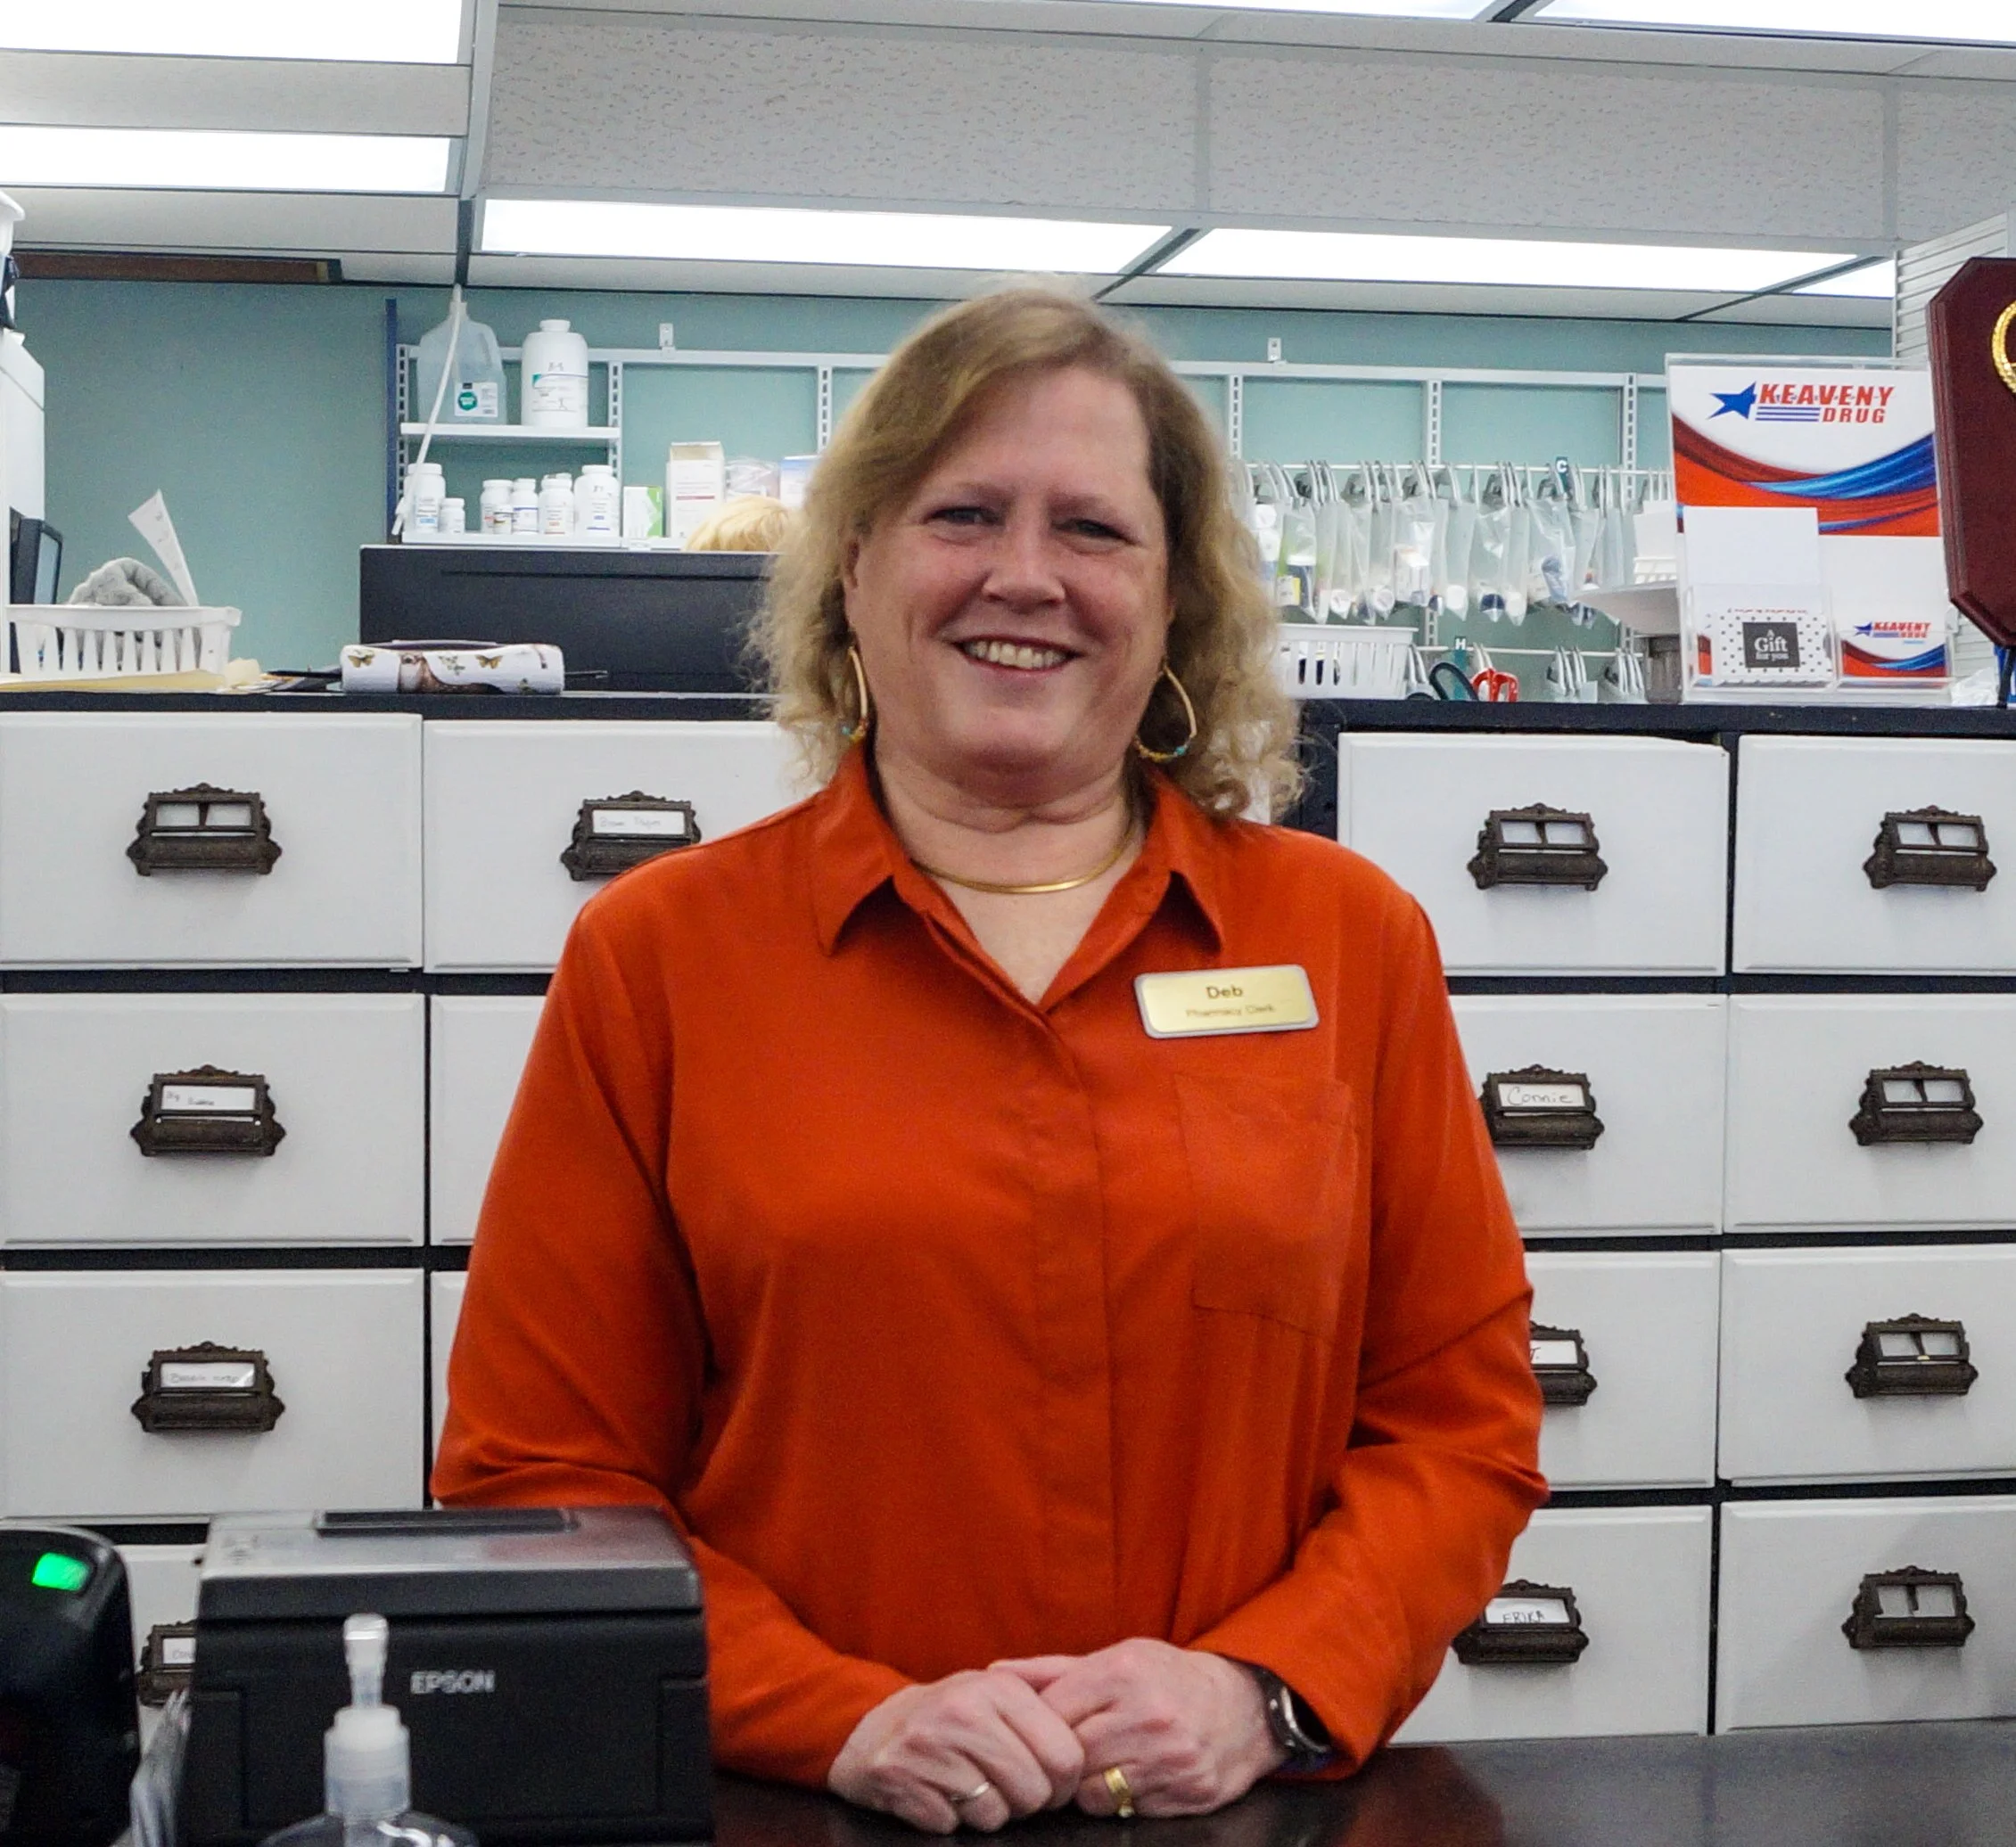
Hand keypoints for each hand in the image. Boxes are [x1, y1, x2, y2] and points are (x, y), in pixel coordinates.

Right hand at [827, 1669, 1086, 1833]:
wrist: (874, 1727)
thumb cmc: (953, 1714)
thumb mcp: (998, 1691)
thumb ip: (1046, 1706)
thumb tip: (1094, 1739)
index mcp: (1000, 1687)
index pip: (1065, 1756)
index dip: (1064, 1782)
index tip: (1050, 1781)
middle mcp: (966, 1712)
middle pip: (1034, 1793)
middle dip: (1027, 1802)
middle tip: (1007, 1786)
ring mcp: (930, 1747)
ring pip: (996, 1815)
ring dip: (988, 1811)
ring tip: (969, 1784)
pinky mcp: (902, 1781)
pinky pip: (954, 1826)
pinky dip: (951, 1818)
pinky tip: (941, 1792)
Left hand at [993, 1640, 1285, 1818]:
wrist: (1243, 1708)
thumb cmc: (1167, 1678)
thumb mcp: (1115, 1658)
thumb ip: (1052, 1670)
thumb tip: (993, 1673)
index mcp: (1122, 1672)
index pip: (1051, 1713)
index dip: (1038, 1729)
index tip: (1038, 1734)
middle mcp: (1146, 1714)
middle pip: (1069, 1757)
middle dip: (1060, 1762)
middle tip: (1066, 1756)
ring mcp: (1169, 1757)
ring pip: (1092, 1793)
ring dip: (1087, 1785)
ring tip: (1101, 1764)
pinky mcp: (1186, 1792)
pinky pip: (1126, 1810)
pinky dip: (1120, 1800)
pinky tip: (1131, 1776)